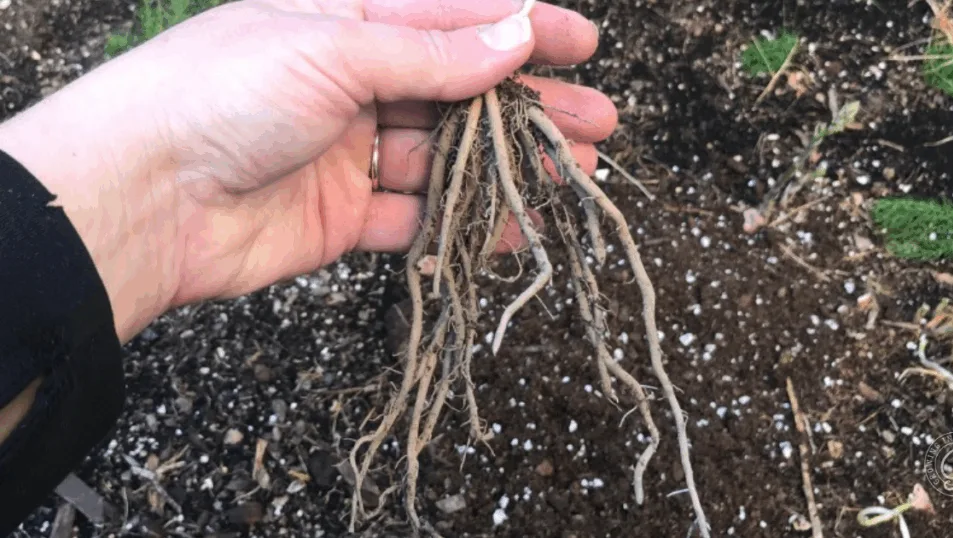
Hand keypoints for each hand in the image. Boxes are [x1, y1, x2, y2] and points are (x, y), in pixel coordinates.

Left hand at [0, 0, 617, 341]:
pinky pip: (416, 220)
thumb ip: (429, 52)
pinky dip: (463, 226)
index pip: (452, 19)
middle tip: (597, 124)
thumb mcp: (332, 48)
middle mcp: (352, 84)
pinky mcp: (343, 217)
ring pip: (448, 160)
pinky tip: (513, 229)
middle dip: (530, 108)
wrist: (140, 197)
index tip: (582, 44)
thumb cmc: (221, 94)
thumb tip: (513, 36)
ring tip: (574, 179)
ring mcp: (350, 154)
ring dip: (508, 170)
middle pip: (461, 95)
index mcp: (346, 22)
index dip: (520, 28)